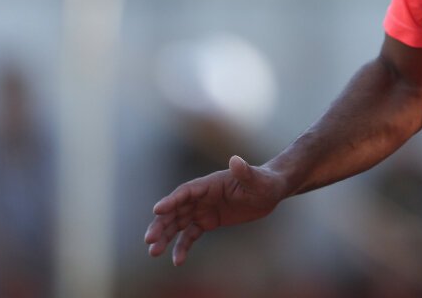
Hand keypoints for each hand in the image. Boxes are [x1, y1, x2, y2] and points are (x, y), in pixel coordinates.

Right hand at [145, 154, 288, 264]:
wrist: (271, 191)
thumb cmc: (265, 181)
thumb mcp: (257, 180)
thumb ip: (245, 172)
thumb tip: (235, 160)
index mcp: (210, 183)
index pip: (186, 192)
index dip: (171, 200)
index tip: (157, 210)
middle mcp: (202, 196)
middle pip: (176, 210)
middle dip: (161, 224)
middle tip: (149, 240)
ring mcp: (203, 209)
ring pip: (178, 224)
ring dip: (165, 237)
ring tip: (154, 253)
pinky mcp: (208, 221)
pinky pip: (190, 235)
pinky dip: (182, 246)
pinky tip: (177, 261)